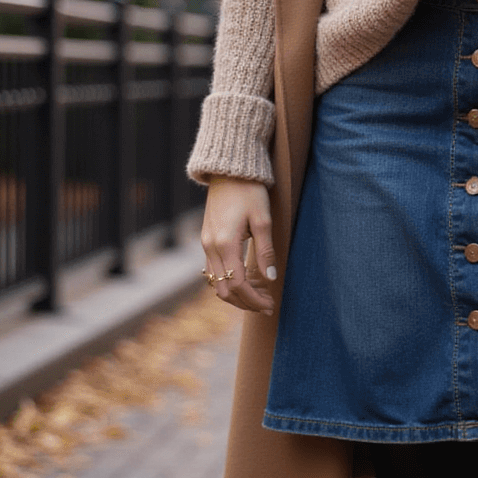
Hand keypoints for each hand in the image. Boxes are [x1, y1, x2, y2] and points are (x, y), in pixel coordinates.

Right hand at [201, 178, 276, 314]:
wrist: (229, 171)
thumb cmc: (249, 192)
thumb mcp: (263, 220)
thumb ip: (265, 251)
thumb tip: (271, 279)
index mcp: (225, 244)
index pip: (238, 285)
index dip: (254, 300)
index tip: (271, 305)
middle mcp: (210, 247)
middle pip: (224, 290)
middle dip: (246, 302)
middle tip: (267, 305)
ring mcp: (205, 244)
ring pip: (217, 283)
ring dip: (237, 294)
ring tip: (260, 295)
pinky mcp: (206, 240)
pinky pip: (214, 271)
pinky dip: (229, 282)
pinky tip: (247, 280)